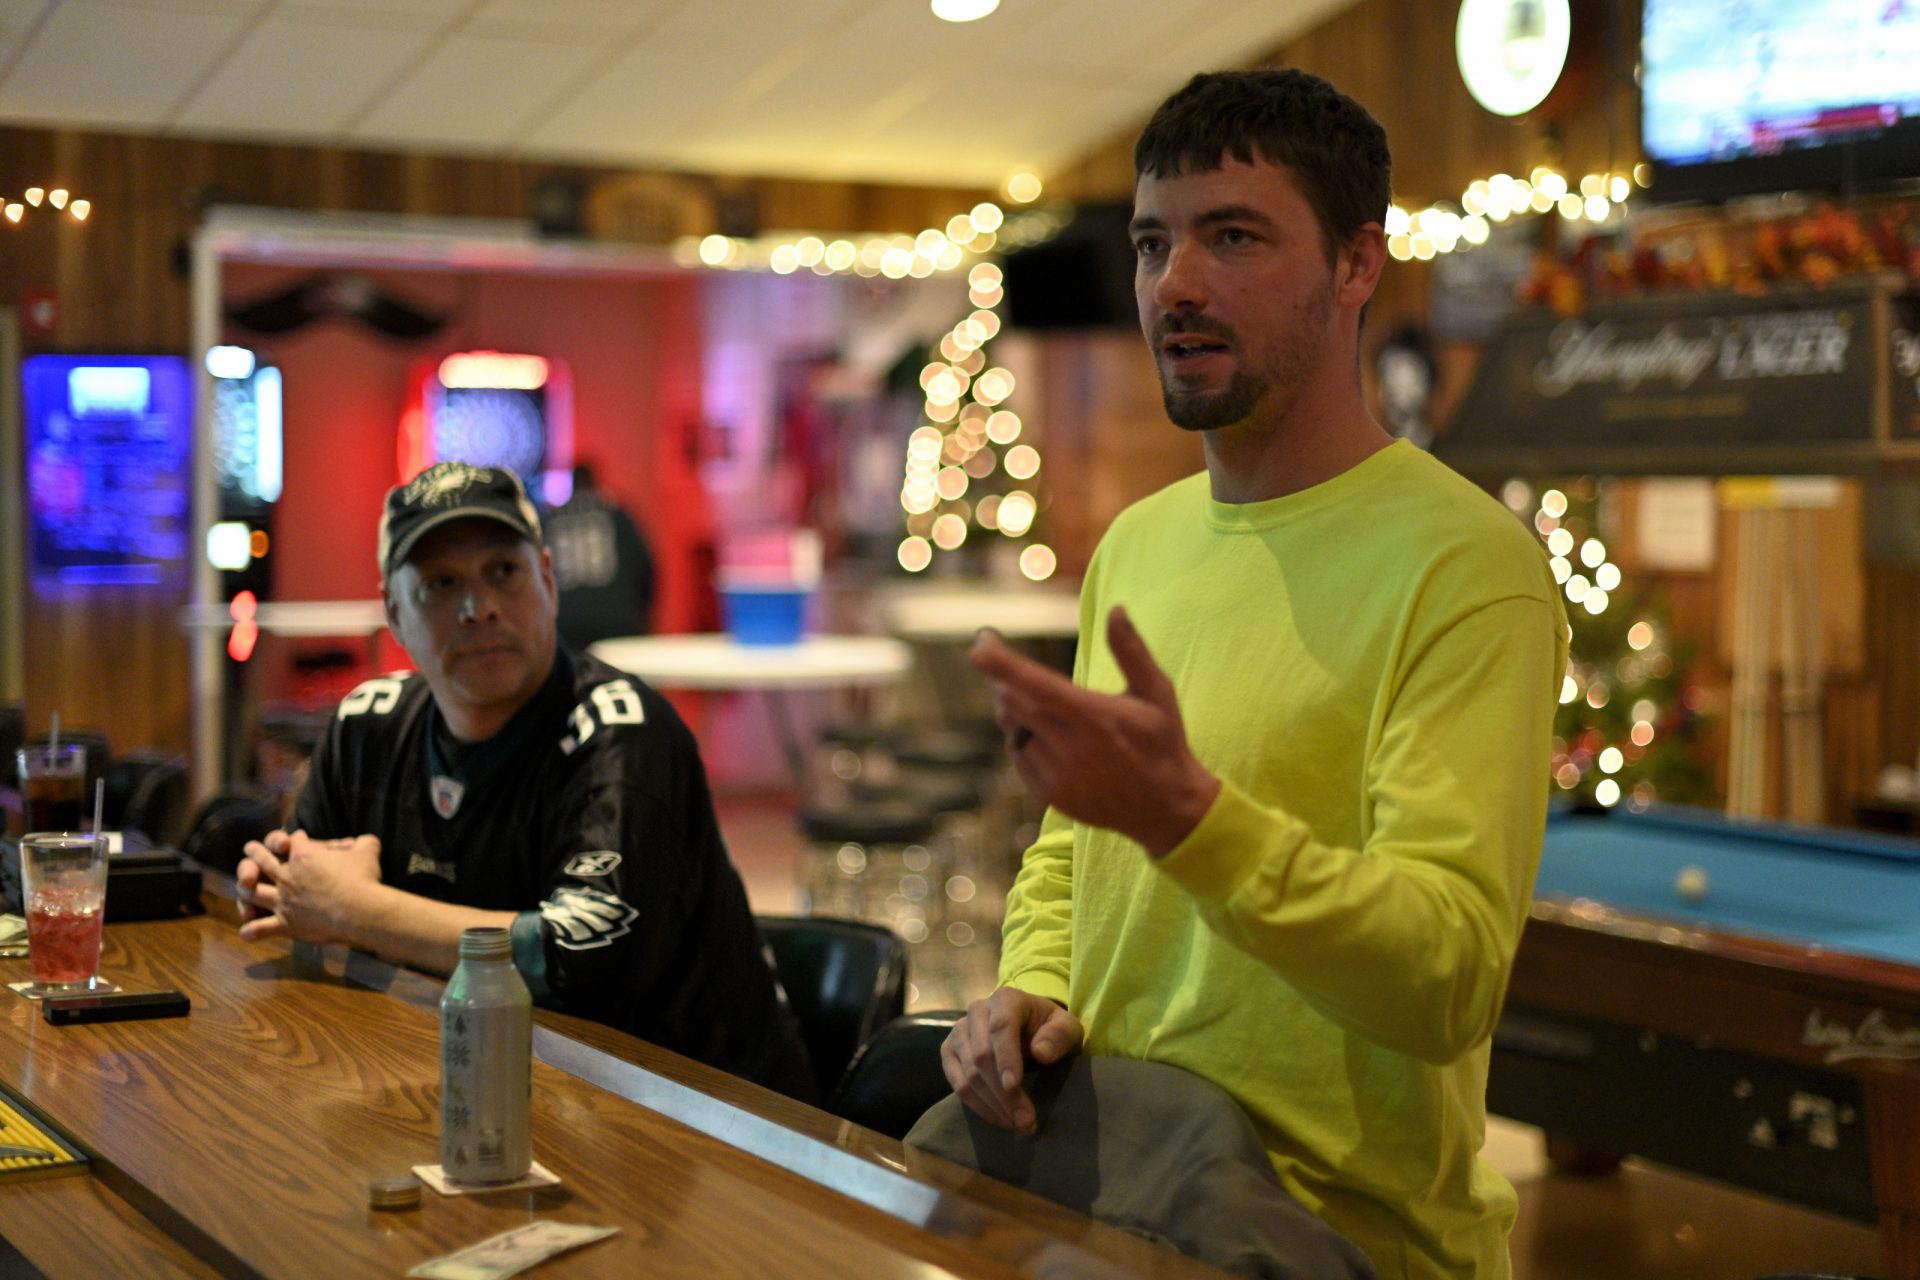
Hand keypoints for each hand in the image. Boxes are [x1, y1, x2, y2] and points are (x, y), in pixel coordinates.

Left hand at [237, 831, 383, 945]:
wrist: (360, 910)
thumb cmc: (364, 879)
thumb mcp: (368, 851)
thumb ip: (365, 842)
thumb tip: (368, 839)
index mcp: (304, 855)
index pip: (293, 840)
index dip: (295, 838)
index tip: (297, 839)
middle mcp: (287, 876)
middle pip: (261, 860)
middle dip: (254, 852)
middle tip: (250, 848)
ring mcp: (282, 901)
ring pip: (252, 892)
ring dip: (245, 887)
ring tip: (244, 885)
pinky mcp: (285, 924)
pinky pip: (259, 928)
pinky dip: (251, 930)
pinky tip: (247, 930)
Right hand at [941, 987, 1083, 1133]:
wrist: (1029, 1028)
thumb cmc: (1048, 1029)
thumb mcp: (1067, 1027)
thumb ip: (1059, 1035)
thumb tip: (1040, 1053)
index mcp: (1006, 999)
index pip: (1001, 1027)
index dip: (1006, 1058)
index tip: (1014, 1086)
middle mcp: (976, 1011)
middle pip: (982, 1055)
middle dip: (1004, 1093)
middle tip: (1026, 1121)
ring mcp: (958, 1032)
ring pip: (968, 1073)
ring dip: (992, 1104)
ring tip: (1016, 1124)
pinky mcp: (949, 1052)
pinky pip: (956, 1083)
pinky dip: (977, 1105)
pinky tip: (998, 1118)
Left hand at [969, 606, 1220, 855]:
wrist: (1165, 807)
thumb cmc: (1161, 741)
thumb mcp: (1156, 692)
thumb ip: (1132, 651)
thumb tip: (1116, 609)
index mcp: (1096, 718)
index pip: (1040, 687)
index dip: (1004, 666)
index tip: (979, 645)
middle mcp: (1073, 748)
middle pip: (1015, 703)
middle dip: (999, 676)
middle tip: (992, 654)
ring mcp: (1059, 775)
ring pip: (1013, 729)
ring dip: (1011, 706)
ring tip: (1032, 698)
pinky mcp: (1050, 794)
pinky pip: (1018, 755)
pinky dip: (1022, 736)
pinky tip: (1045, 733)